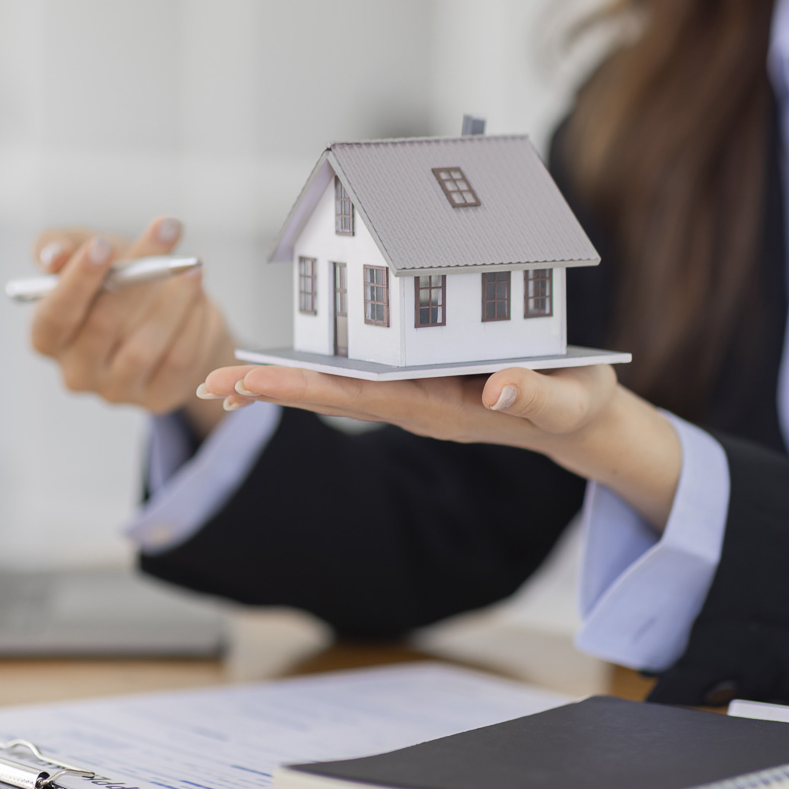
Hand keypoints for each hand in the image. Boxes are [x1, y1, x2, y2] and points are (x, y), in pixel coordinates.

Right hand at [29, 217, 237, 436]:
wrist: (164, 316)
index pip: (55, 315)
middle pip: (103, 325)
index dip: (77, 281)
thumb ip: (59, 246)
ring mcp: (116, 391)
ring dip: (173, 299)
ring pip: (144, 346)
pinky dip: (192, 324)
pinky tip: (199, 299)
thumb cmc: (114, 281)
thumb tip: (53, 256)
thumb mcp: (83, 252)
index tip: (102, 245)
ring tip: (191, 267)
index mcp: (48, 338)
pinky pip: (178, 361)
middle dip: (139, 272)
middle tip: (167, 229)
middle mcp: (76, 372)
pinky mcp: (156, 399)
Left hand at [197, 362, 682, 529]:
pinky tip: (284, 365)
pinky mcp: (418, 384)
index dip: (302, 386)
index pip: (357, 396)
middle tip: (207, 385)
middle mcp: (414, 405)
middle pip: (330, 396)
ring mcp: (413, 397)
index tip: (251, 382)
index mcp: (439, 406)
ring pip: (336, 389)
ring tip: (223, 381)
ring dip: (281, 383)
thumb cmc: (577, 407)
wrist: (581, 424)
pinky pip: (357, 377)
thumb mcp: (571, 401)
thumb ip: (538, 397)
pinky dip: (314, 370)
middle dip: (269, 389)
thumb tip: (499, 391)